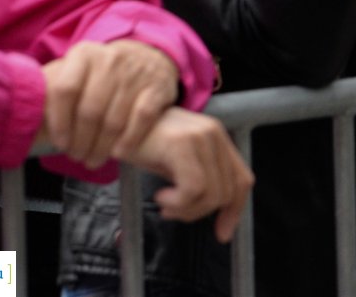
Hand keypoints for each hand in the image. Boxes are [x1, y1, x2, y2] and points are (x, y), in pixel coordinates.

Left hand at [37, 40, 180, 169]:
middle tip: (76, 157)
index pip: (65, 90)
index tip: (58, 143)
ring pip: (114, 119)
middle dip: (80, 142)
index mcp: (84, 54)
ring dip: (101, 147)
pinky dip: (129, 140)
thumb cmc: (103, 73)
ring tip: (93, 159)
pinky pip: (141, 119)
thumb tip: (23, 114)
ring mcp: (136, 72)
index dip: (59, 122)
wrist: (149, 56)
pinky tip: (119, 152)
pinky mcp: (158, 86)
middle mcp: (110, 59)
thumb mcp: (77, 68)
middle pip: (90, 110)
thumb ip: (54, 86)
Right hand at [130, 107, 253, 242]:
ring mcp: (200, 136)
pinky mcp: (182, 144)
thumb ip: (200, 179)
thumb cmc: (141, 145)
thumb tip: (221, 217)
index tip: (222, 233)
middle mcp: (214, 133)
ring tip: (164, 203)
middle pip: (227, 192)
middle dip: (199, 213)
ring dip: (186, 210)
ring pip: (211, 194)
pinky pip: (193, 189)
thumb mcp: (176, 164)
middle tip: (173, 212)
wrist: (113, 123)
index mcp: (217, 138)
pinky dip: (177, 202)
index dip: (235, 210)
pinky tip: (160, 195)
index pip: (242, 179)